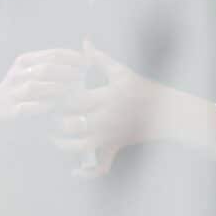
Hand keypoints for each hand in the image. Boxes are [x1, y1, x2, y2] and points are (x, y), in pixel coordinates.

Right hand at [0, 49, 86, 120]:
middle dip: (65, 72)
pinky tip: (54, 105)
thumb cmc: (34, 87)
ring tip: (69, 90)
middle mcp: (16, 75)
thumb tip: (88, 42)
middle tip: (80, 77)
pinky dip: (41, 106)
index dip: (72, 58)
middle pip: (44, 69)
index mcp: (26, 61)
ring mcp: (11, 93)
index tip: (87, 63)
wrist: (2, 106)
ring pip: (33, 87)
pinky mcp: (8, 111)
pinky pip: (24, 108)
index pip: (53, 55)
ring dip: (54, 88)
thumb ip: (65, 59)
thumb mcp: (44, 69)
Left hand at [52, 41, 161, 177]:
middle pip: (71, 124)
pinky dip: (86, 173)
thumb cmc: (142, 88)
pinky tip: (74, 171)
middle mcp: (107, 118)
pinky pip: (100, 167)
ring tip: (56, 138)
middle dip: (57, 122)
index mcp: (107, 97)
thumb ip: (100, 59)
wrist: (166, 111)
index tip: (51, 96)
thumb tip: (84, 43)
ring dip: (63, 145)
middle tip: (49, 117)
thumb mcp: (122, 72)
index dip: (58, 99)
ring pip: (78, 147)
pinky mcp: (115, 147)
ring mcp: (110, 135)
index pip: (74, 100)